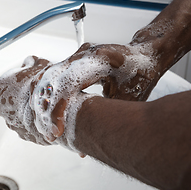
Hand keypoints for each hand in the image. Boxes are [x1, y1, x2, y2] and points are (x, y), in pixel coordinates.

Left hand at [0, 56, 52, 144]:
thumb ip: (30, 62)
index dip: (21, 78)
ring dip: (27, 109)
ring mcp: (10, 123)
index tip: (31, 77)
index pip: (7, 80)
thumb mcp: (38, 63)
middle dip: (21, 95)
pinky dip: (35, 122)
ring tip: (44, 104)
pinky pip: (28, 126)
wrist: (55, 109)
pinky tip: (46, 115)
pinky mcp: (23, 134)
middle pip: (10, 99)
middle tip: (37, 90)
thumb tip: (30, 61)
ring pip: (18, 114)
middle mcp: (0, 107)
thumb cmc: (44, 84)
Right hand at [30, 42, 159, 139]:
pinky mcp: (74, 60)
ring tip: (48, 126)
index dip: (58, 111)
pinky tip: (49, 112)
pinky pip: (54, 77)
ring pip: (49, 78)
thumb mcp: (130, 97)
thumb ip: (108, 112)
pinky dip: (49, 95)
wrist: (145, 53)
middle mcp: (83, 55)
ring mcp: (77, 56)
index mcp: (98, 60)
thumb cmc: (141, 73)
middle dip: (47, 110)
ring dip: (45, 103)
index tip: (57, 131)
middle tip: (51, 134)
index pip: (67, 86)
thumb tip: (89, 135)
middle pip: (52, 82)